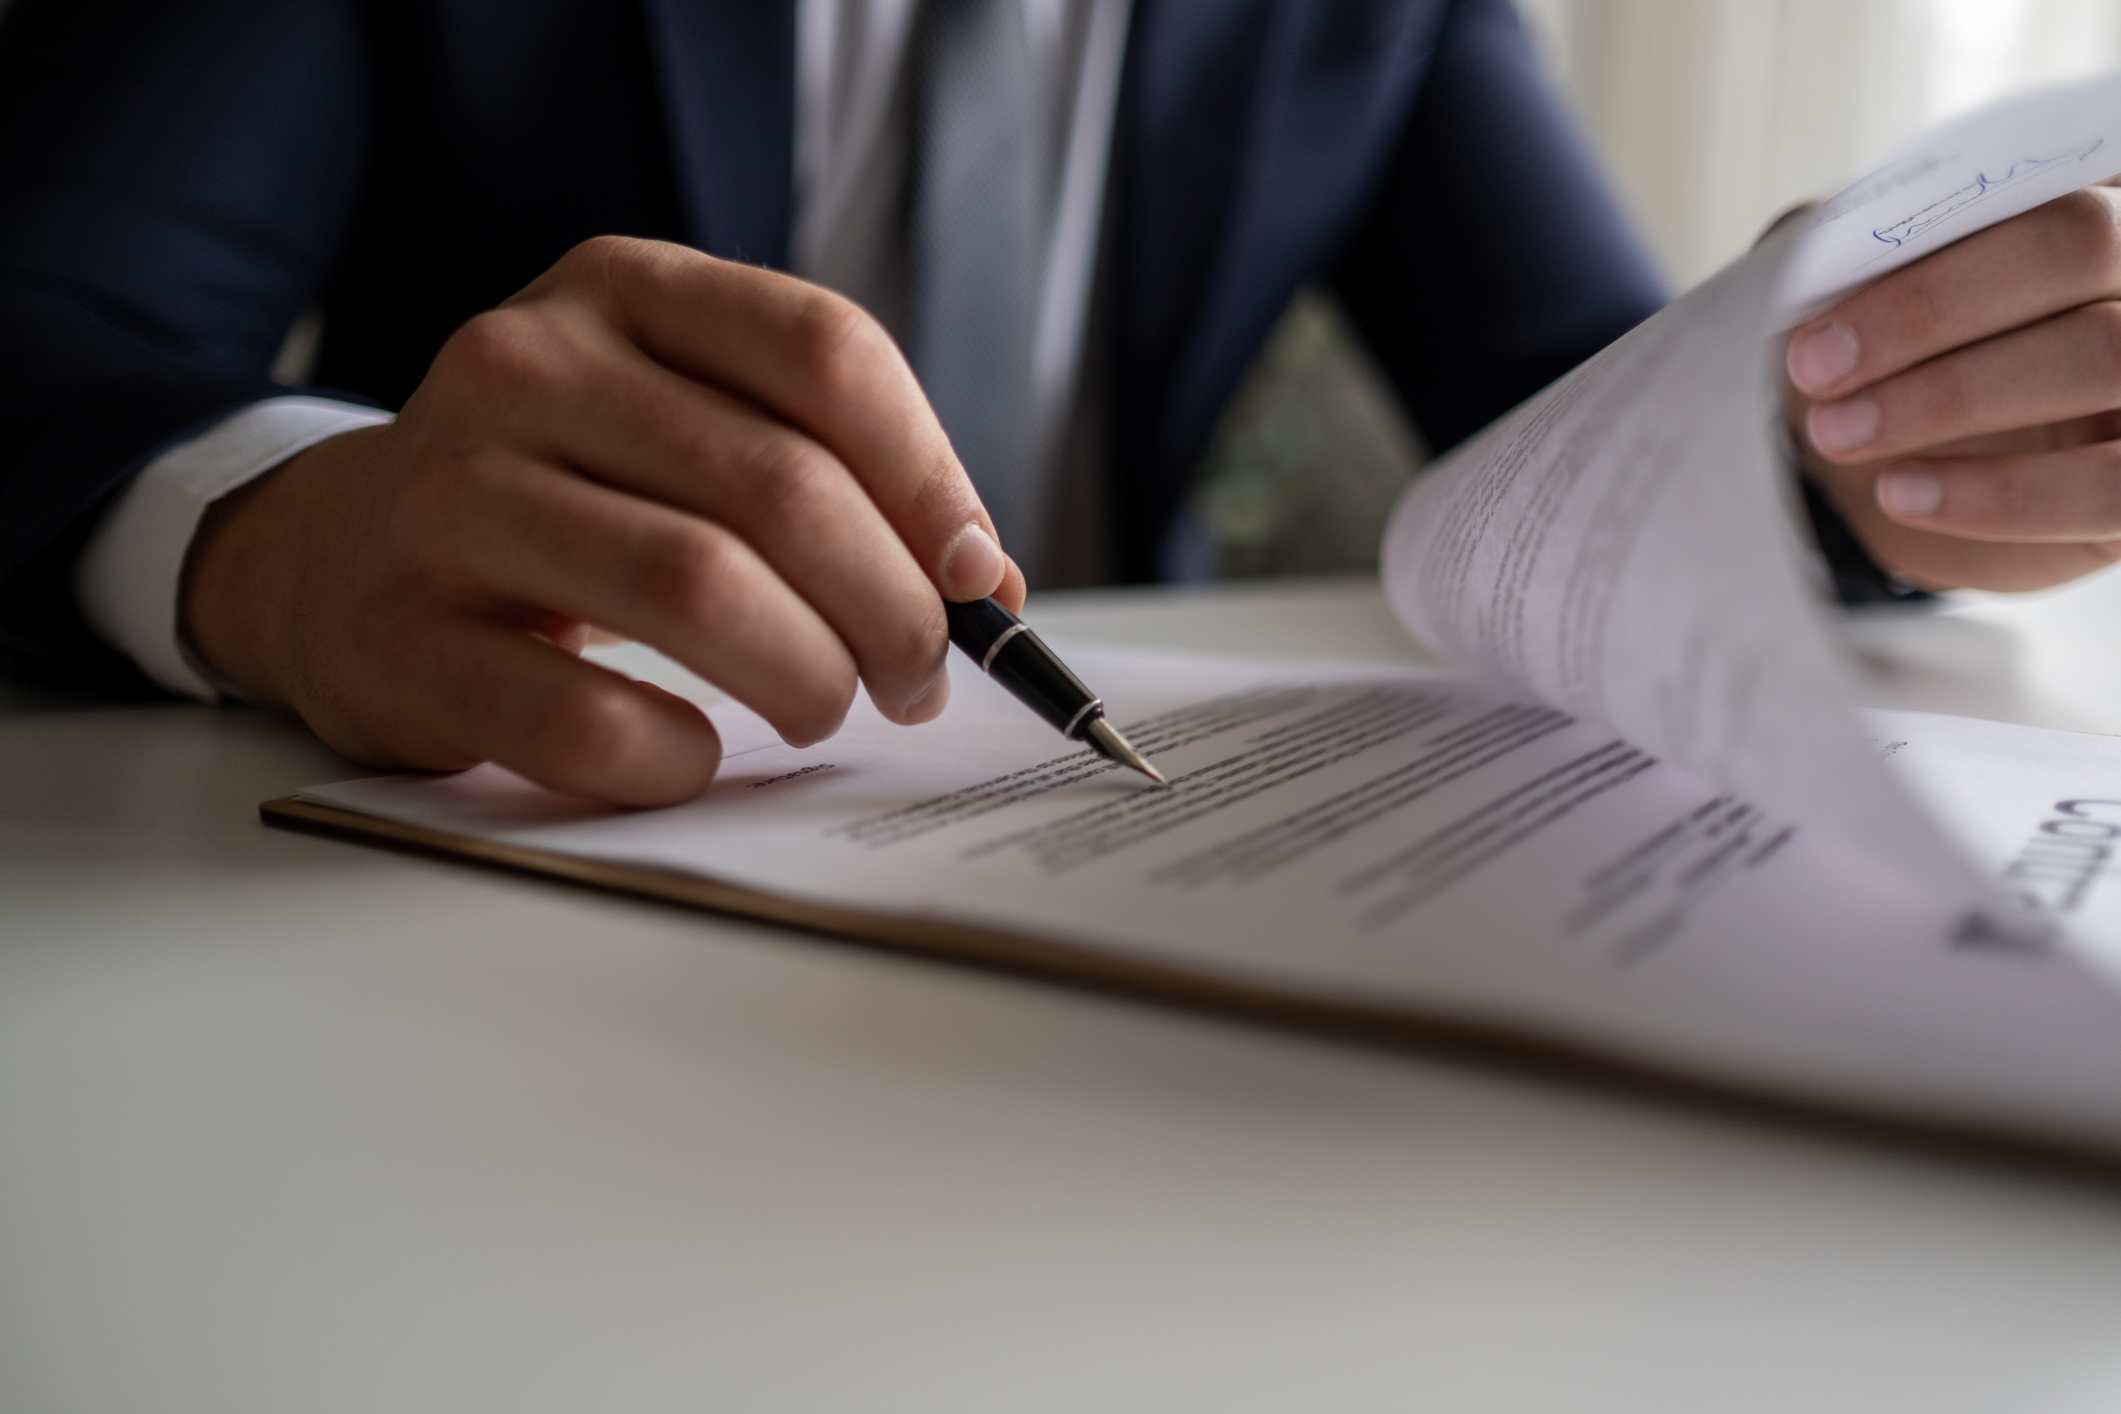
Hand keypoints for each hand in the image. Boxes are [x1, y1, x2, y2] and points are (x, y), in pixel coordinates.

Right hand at [183, 237, 1023, 806]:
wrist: (335, 556)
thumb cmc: (561, 497)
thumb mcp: (682, 427)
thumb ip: (829, 474)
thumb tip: (986, 582)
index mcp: (621, 290)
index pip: (825, 351)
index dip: (930, 475)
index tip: (973, 574)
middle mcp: (523, 366)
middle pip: (780, 485)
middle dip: (890, 608)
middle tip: (915, 676)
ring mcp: (449, 496)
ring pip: (698, 588)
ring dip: (808, 676)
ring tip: (825, 706)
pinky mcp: (402, 637)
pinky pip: (592, 718)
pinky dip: (680, 756)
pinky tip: (694, 752)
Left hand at [1785, 180, 2120, 591]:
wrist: (1907, 448)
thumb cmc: (1895, 335)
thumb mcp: (1872, 271)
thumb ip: (1871, 236)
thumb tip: (1840, 239)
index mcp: (2094, 181)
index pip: (2042, 182)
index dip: (1938, 245)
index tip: (1819, 328)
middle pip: (2081, 248)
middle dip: (1930, 312)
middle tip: (1815, 372)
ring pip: (2102, 355)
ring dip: (1950, 397)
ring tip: (1838, 433)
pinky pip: (2108, 484)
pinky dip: (2001, 494)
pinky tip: (1901, 493)